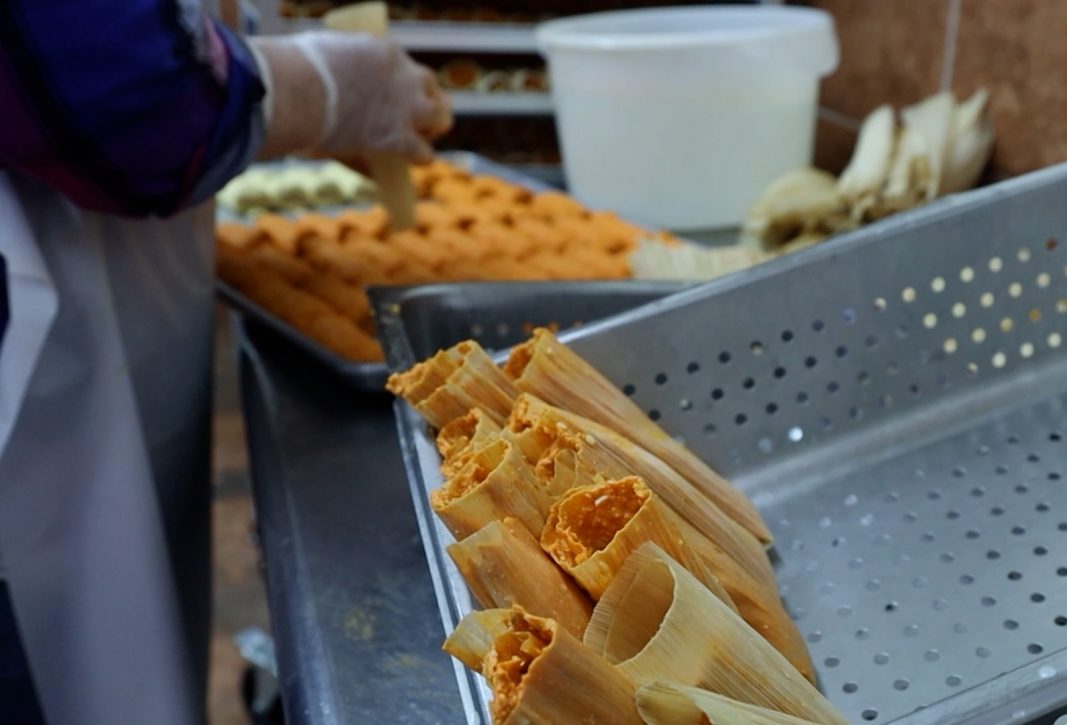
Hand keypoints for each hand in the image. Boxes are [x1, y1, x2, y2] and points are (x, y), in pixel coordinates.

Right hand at [253, 32, 451, 163]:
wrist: (298, 92)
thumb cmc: (297, 70)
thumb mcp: (324, 54)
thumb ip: (341, 63)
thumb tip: (340, 68)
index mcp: (385, 50)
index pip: (402, 64)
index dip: (398, 79)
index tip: (390, 88)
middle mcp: (403, 76)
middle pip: (428, 84)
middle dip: (424, 97)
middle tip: (416, 111)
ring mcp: (406, 107)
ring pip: (439, 115)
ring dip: (433, 125)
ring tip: (423, 136)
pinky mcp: (400, 137)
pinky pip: (424, 152)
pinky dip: (419, 157)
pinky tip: (412, 161)